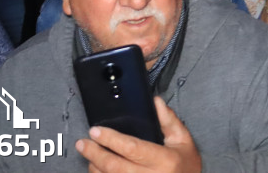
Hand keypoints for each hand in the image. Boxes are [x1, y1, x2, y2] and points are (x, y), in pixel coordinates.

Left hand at [76, 96, 200, 172]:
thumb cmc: (186, 164)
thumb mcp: (183, 139)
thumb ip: (169, 120)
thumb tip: (155, 101)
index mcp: (164, 160)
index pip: (132, 148)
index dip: (111, 139)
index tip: (96, 130)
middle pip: (115, 167)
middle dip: (95, 153)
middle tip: (82, 143)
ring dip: (95, 167)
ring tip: (89, 154)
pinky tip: (97, 169)